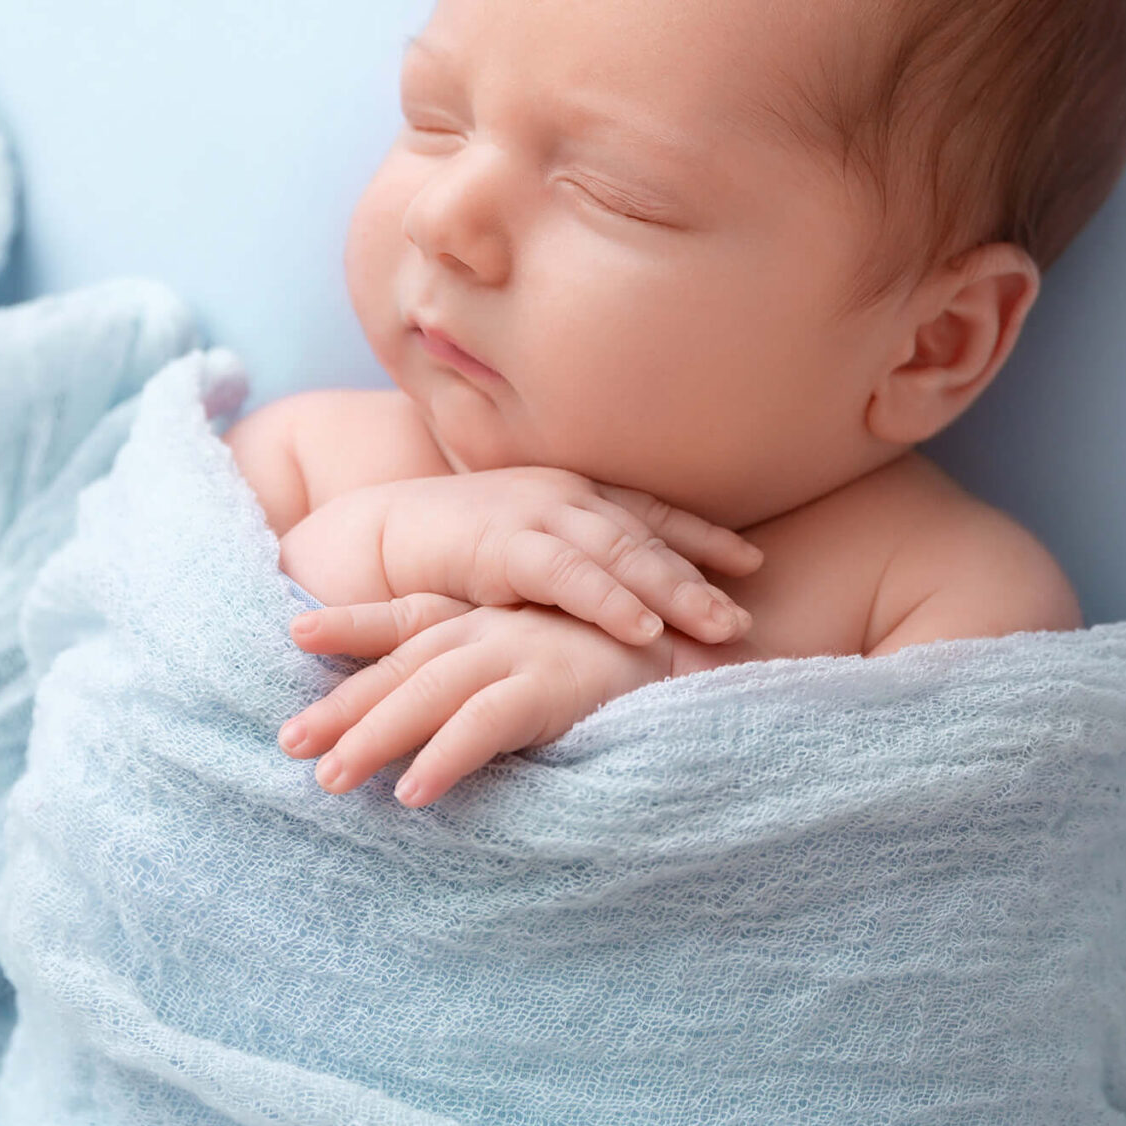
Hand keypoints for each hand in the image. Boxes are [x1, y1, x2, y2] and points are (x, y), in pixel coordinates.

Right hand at [278, 466, 761, 651]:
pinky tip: (643, 630)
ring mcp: (534, 515)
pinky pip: (568, 575)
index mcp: (570, 495)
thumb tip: (629, 612)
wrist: (373, 536)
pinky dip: (609, 601)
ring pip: (621, 553)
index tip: (752, 563)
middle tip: (747, 618)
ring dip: (674, 591)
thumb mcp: (523, 559)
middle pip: (647, 537)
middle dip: (703, 575)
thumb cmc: (450, 553)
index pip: (649, 514)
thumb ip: (570, 573)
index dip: (703, 537)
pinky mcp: (501, 544)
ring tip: (720, 627)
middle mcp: (561, 496)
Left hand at [280, 601, 672, 805]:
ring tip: (330, 781)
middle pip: (403, 662)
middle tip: (285, 744)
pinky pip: (486, 724)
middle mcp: (501, 626)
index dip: (354, 623)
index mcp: (497, 618)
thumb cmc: (637, 673)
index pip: (412, 617)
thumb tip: (445, 736)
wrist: (716, 655)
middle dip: (342, 702)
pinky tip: (412, 795)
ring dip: (375, 735)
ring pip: (429, 691)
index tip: (294, 633)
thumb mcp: (555, 673)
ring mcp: (526, 649)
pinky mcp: (557, 683)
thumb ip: (503, 690)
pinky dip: (446, 757)